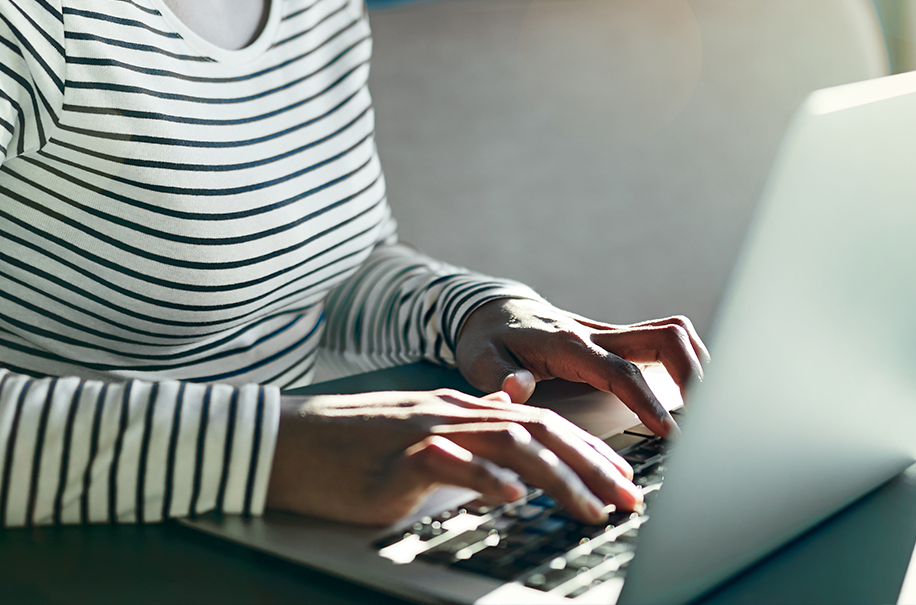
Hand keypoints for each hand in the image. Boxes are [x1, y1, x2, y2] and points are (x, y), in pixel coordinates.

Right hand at [266, 388, 642, 526]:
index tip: (620, 477)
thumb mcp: (416, 438)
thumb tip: (506, 446)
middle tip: (628, 496)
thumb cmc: (348, 449)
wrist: (287, 442)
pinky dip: (485, 478)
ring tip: (591, 506)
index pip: (535, 421)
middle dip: (589, 462)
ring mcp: (423, 430)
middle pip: (535, 427)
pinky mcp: (396, 457)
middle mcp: (448, 412)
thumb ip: (462, 438)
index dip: (583, 447)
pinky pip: (448, 462)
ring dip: (556, 476)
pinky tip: (513, 497)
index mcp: (456, 409)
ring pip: (506, 442)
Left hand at [454, 299, 709, 437]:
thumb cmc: (487, 340)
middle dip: (694, 374)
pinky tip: (692, 394)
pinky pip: (662, 340)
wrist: (491, 310)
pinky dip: (686, 362)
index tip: (671, 433)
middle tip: (708, 419)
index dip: (648, 400)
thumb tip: (515, 387)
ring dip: (697, 364)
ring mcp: (610, 334)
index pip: (620, 370)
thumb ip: (497, 374)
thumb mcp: (479, 358)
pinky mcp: (616, 339)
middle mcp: (595, 334)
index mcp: (567, 345)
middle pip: (663, 338)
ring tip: (710, 409)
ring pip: (670, 333)